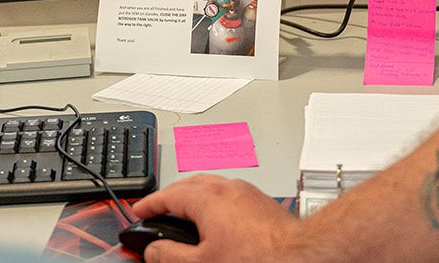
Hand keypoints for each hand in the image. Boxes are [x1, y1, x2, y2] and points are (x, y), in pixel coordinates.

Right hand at [131, 175, 303, 262]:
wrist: (298, 254)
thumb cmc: (258, 257)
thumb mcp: (203, 262)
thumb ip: (171, 256)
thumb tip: (153, 251)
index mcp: (207, 197)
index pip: (168, 194)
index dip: (149, 204)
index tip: (139, 211)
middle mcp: (226, 187)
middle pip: (188, 184)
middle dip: (169, 197)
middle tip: (157, 211)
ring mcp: (245, 191)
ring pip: (210, 185)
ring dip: (192, 196)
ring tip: (183, 215)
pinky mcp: (258, 200)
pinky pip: (227, 192)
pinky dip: (212, 201)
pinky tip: (215, 219)